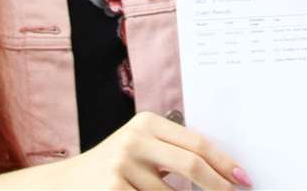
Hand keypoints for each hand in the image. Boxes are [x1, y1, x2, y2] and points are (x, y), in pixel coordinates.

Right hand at [0, 111, 252, 189]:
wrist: (62, 185)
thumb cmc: (112, 169)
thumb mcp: (139, 150)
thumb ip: (171, 152)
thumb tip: (221, 170)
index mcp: (147, 123)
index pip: (197, 142)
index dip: (224, 162)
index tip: (243, 179)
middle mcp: (136, 139)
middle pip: (191, 166)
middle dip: (218, 186)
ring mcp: (122, 165)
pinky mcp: (113, 188)